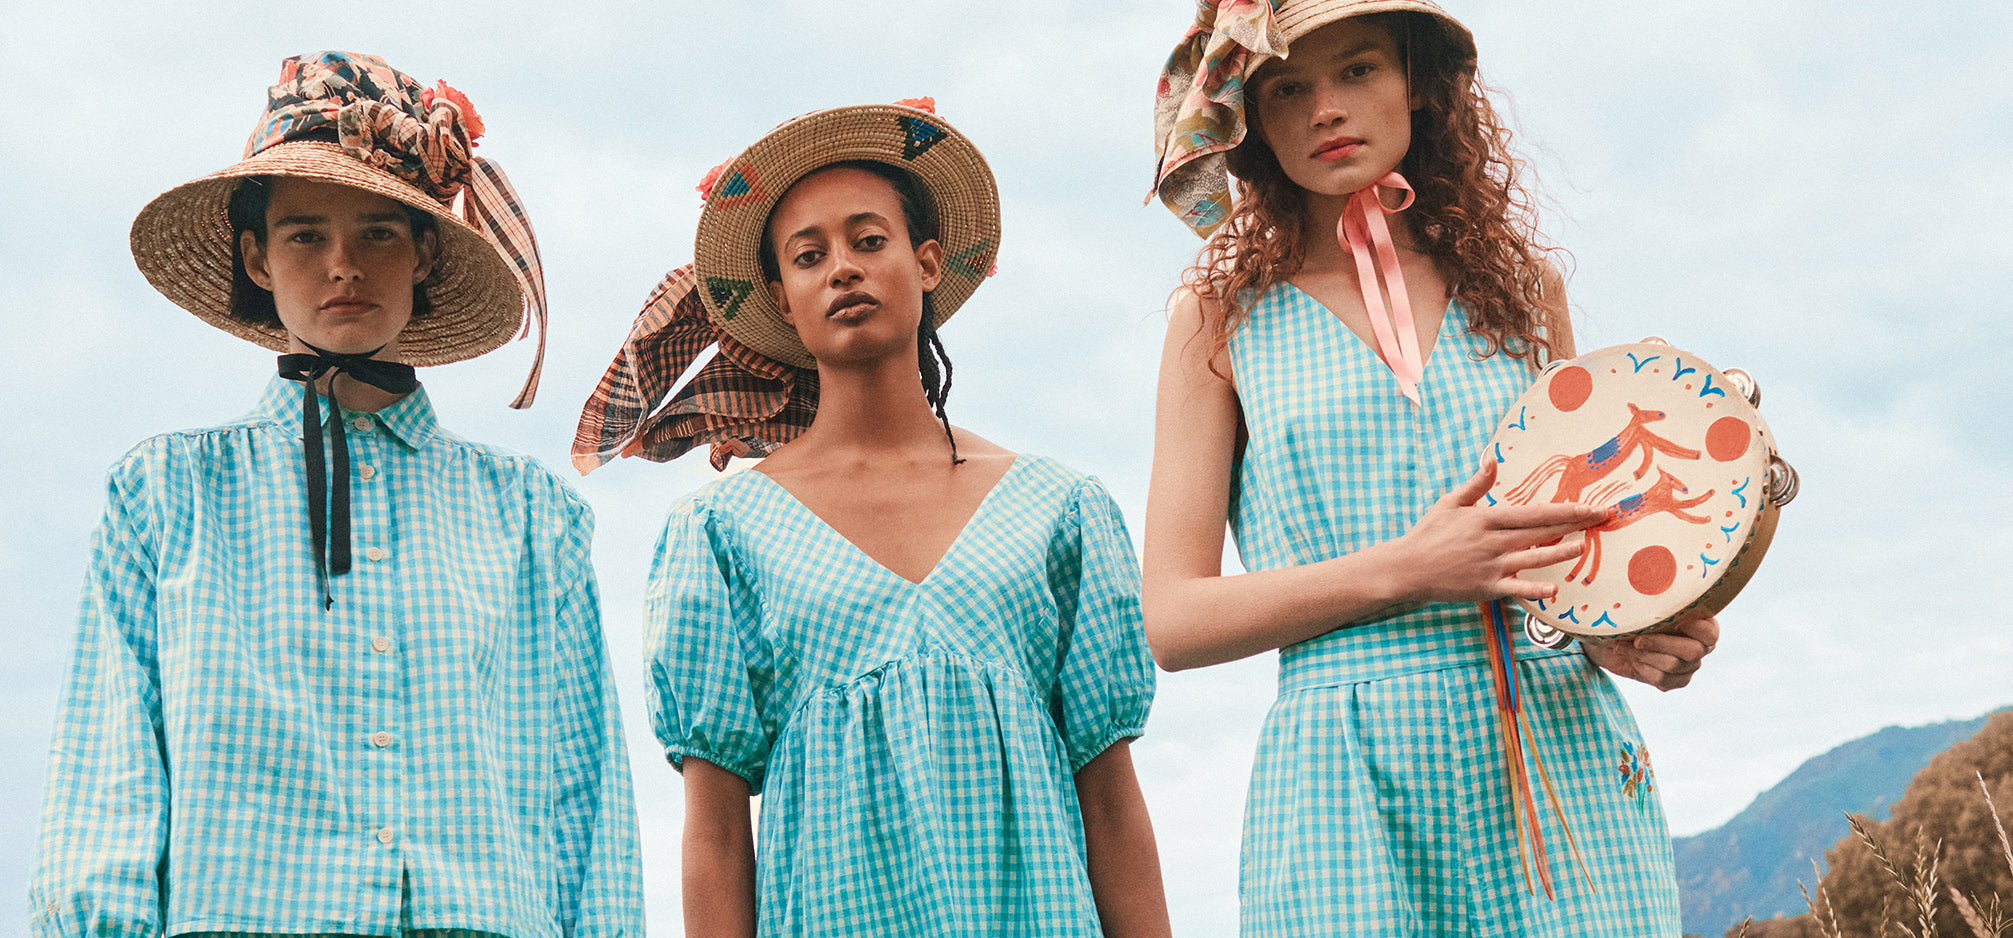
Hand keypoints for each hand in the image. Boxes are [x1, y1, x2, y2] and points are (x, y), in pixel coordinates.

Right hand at [1393, 458, 1608, 603]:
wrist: (1408, 567)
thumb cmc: (1429, 533)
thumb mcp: (1450, 503)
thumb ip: (1476, 484)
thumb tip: (1492, 460)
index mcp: (1488, 518)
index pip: (1535, 512)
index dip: (1566, 510)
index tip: (1590, 506)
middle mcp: (1494, 540)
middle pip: (1542, 531)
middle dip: (1575, 524)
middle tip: (1602, 518)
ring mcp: (1492, 565)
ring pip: (1534, 557)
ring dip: (1561, 551)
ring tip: (1583, 545)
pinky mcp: (1487, 587)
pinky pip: (1517, 589)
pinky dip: (1535, 589)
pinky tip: (1554, 589)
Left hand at [1585, 616, 1718, 690]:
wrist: (1612, 638)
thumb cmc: (1630, 616)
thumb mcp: (1641, 606)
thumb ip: (1654, 604)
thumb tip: (1651, 591)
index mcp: (1701, 623)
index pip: (1709, 632)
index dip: (1693, 628)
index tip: (1671, 622)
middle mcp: (1701, 647)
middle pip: (1692, 651)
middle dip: (1660, 643)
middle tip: (1636, 639)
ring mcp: (1690, 666)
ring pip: (1672, 665)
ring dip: (1642, 654)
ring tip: (1622, 645)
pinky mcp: (1675, 681)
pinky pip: (1661, 679)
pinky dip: (1641, 666)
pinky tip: (1630, 657)